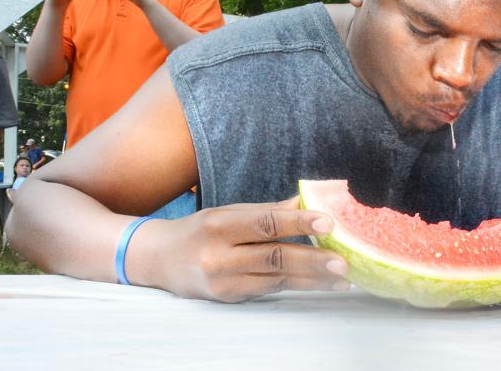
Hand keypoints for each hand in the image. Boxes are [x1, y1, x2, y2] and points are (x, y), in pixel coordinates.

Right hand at [148, 195, 349, 301]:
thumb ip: (266, 211)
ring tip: (341, 277)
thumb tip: (307, 201)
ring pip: (275, 278)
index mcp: (219, 224)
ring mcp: (223, 281)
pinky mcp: (228, 298)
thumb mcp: (228, 213)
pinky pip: (269, 290)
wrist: (159, 260)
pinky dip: (297, 285)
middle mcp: (219, 255)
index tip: (327, 222)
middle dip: (312, 260)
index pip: (264, 223)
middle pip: (273, 256)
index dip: (297, 222)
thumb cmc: (200, 230)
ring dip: (312, 278)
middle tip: (342, 261)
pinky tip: (319, 283)